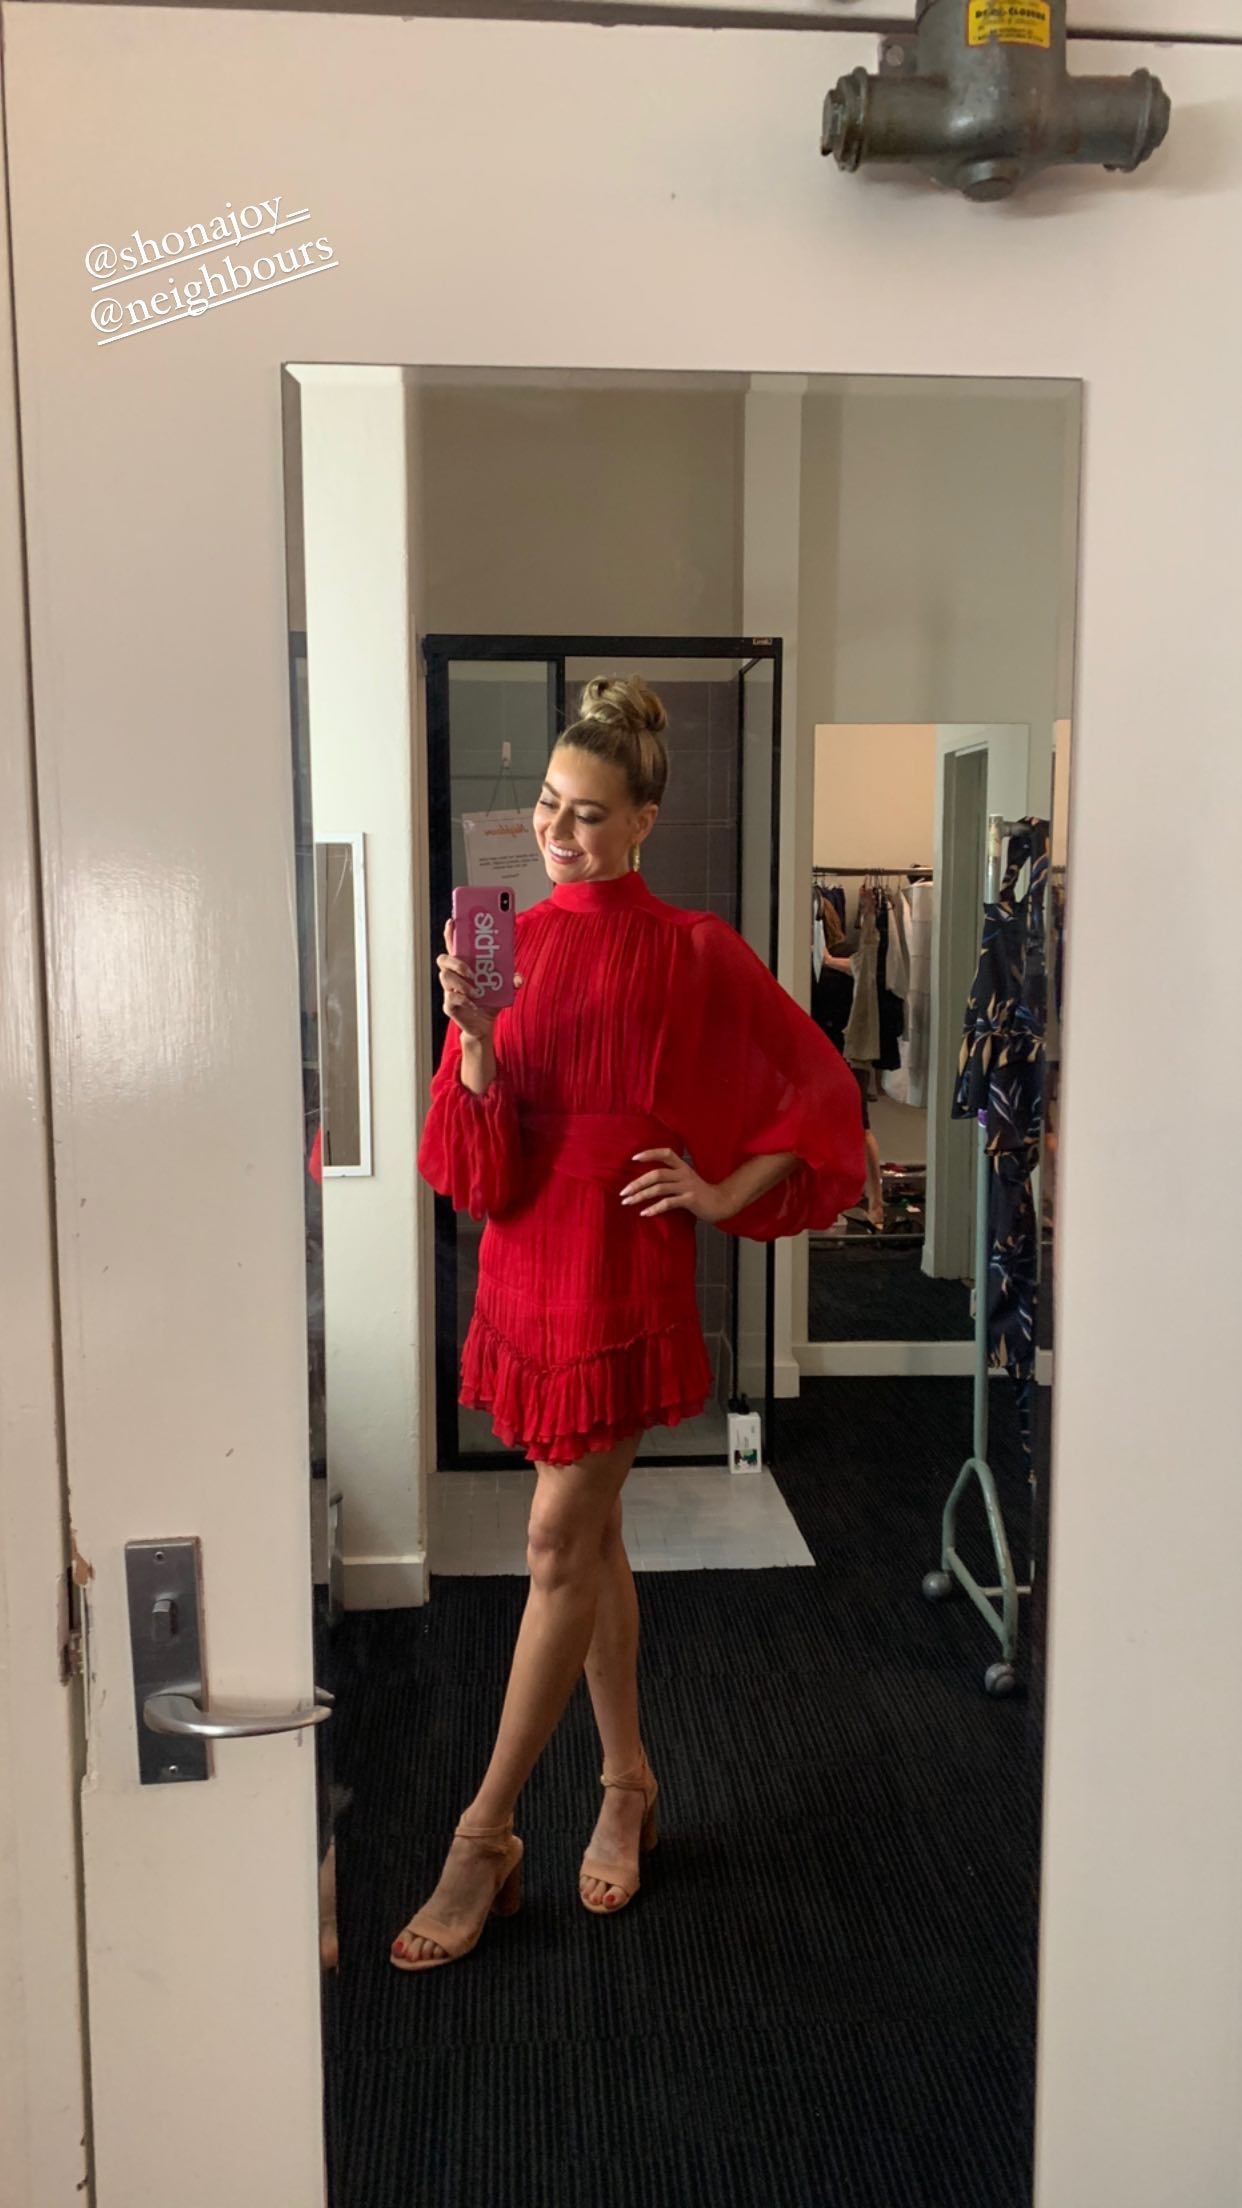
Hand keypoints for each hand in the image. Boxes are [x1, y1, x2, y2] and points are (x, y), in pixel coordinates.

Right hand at [437, 918, 521, 1042]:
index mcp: (465, 965)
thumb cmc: (490, 1000)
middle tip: (472, 971)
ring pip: (445, 977)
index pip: (454, 945)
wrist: (484, 1024)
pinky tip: (474, 1003)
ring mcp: (449, 989)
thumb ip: (511, 979)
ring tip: (476, 991)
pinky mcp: (449, 1005)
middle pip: (443, 958)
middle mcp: (454, 975)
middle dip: (456, 962)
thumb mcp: (504, 987)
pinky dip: (463, 999)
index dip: (451, 932)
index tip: (452, 921)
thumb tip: (517, 978)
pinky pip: (450, 997)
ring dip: (462, 983)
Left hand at [620, 1148, 731, 1223]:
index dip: (650, 1153)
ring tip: (628, 1202)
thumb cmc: (699, 1193)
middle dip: (637, 1183)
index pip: (666, 1153)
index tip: (634, 1158)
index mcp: (683, 1167)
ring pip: (659, 1188)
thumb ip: (670, 1177)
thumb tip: (645, 1181)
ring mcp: (687, 1187)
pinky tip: (644, 1213)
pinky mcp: (690, 1200)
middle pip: (657, 1174)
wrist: (722, 1203)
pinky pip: (668, 1203)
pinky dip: (654, 1208)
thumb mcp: (686, 1180)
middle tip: (623, 1192)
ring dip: (641, 1196)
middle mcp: (684, 1174)